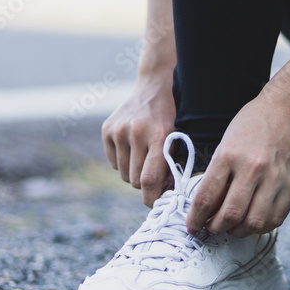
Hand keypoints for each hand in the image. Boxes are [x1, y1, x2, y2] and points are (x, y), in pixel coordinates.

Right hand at [102, 72, 176, 206]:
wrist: (156, 86)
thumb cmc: (174, 118)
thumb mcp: (182, 140)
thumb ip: (175, 168)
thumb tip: (166, 198)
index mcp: (160, 136)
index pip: (149, 181)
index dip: (152, 198)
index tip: (156, 203)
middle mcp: (136, 132)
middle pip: (136, 181)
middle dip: (146, 184)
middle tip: (156, 174)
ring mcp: (119, 130)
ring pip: (124, 174)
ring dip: (135, 172)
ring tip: (146, 157)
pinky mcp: (107, 129)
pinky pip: (113, 163)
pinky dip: (124, 162)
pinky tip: (134, 147)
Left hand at [186, 85, 289, 237]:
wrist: (286, 110)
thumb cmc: (251, 125)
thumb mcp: (225, 143)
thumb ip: (217, 174)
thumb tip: (207, 207)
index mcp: (228, 156)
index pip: (206, 198)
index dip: (196, 218)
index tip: (192, 226)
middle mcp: (251, 169)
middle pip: (230, 215)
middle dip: (215, 228)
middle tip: (210, 228)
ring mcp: (274, 179)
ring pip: (253, 223)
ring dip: (237, 232)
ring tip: (231, 227)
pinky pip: (274, 220)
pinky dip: (260, 227)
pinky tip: (251, 222)